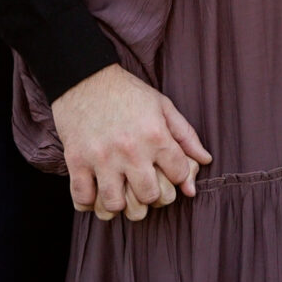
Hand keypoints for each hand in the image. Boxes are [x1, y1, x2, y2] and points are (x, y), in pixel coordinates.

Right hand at [50, 63, 209, 221]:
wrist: (83, 76)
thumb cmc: (126, 92)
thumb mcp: (162, 106)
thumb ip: (186, 135)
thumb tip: (205, 161)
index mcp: (155, 135)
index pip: (179, 175)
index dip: (177, 176)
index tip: (167, 171)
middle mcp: (130, 150)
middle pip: (148, 196)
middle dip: (149, 195)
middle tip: (143, 186)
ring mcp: (101, 158)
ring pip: (114, 205)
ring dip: (119, 204)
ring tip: (119, 193)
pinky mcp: (76, 161)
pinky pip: (83, 198)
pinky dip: (88, 202)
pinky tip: (95, 193)